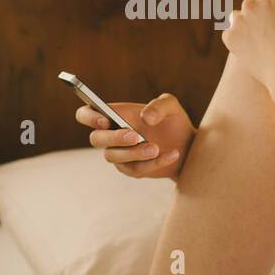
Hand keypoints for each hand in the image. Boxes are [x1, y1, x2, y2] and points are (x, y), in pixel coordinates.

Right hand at [74, 92, 195, 179]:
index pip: (86, 114)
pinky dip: (154, 163)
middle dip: (113, 138)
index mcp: (115, 114)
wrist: (188, 146)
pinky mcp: (132, 169)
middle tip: (135, 136)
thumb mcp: (171, 106)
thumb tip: (146, 117)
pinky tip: (172, 154)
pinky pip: (135, 169)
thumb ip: (159, 105)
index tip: (105, 120)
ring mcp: (120, 154)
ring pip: (113, 157)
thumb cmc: (174, 122)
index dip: (89, 117)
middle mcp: (112, 134)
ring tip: (156, 148)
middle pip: (96, 138)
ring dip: (134, 153)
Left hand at [220, 0, 274, 90]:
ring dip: (245, 25)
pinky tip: (250, 48)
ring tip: (259, 40)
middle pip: (250, 6)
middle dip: (258, 15)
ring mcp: (238, 22)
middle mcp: (249, 5)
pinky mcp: (230, 38)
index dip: (273, 8)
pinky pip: (230, 35)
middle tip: (269, 33)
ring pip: (237, 19)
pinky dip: (237, 40)